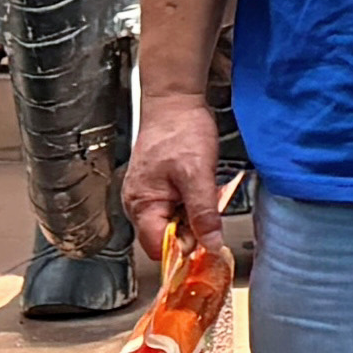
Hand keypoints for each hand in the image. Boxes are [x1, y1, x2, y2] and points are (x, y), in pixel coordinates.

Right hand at [124, 88, 221, 269]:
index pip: (159, 248)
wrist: (175, 101)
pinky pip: (179, 207)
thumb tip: (211, 245)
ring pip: (176, 222)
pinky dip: (194, 203)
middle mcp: (140, 204)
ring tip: (206, 191)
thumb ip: (203, 213)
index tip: (209, 246)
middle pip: (168, 238)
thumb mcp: (198, 174)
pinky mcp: (161, 187)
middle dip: (193, 230)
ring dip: (196, 215)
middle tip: (212, 211)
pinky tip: (203, 187)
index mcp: (141, 205)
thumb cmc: (179, 130)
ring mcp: (149, 195)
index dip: (184, 251)